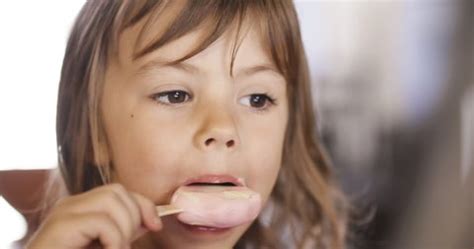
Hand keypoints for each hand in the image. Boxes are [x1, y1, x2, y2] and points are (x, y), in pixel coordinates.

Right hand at [26, 183, 160, 248]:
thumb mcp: (104, 245)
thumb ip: (123, 233)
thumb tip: (151, 221)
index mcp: (81, 208)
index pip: (119, 191)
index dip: (143, 205)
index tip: (156, 225)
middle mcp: (70, 205)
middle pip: (117, 191)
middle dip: (134, 216)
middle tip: (126, 244)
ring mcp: (63, 213)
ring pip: (111, 201)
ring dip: (124, 230)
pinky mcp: (60, 226)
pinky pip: (101, 222)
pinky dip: (114, 241)